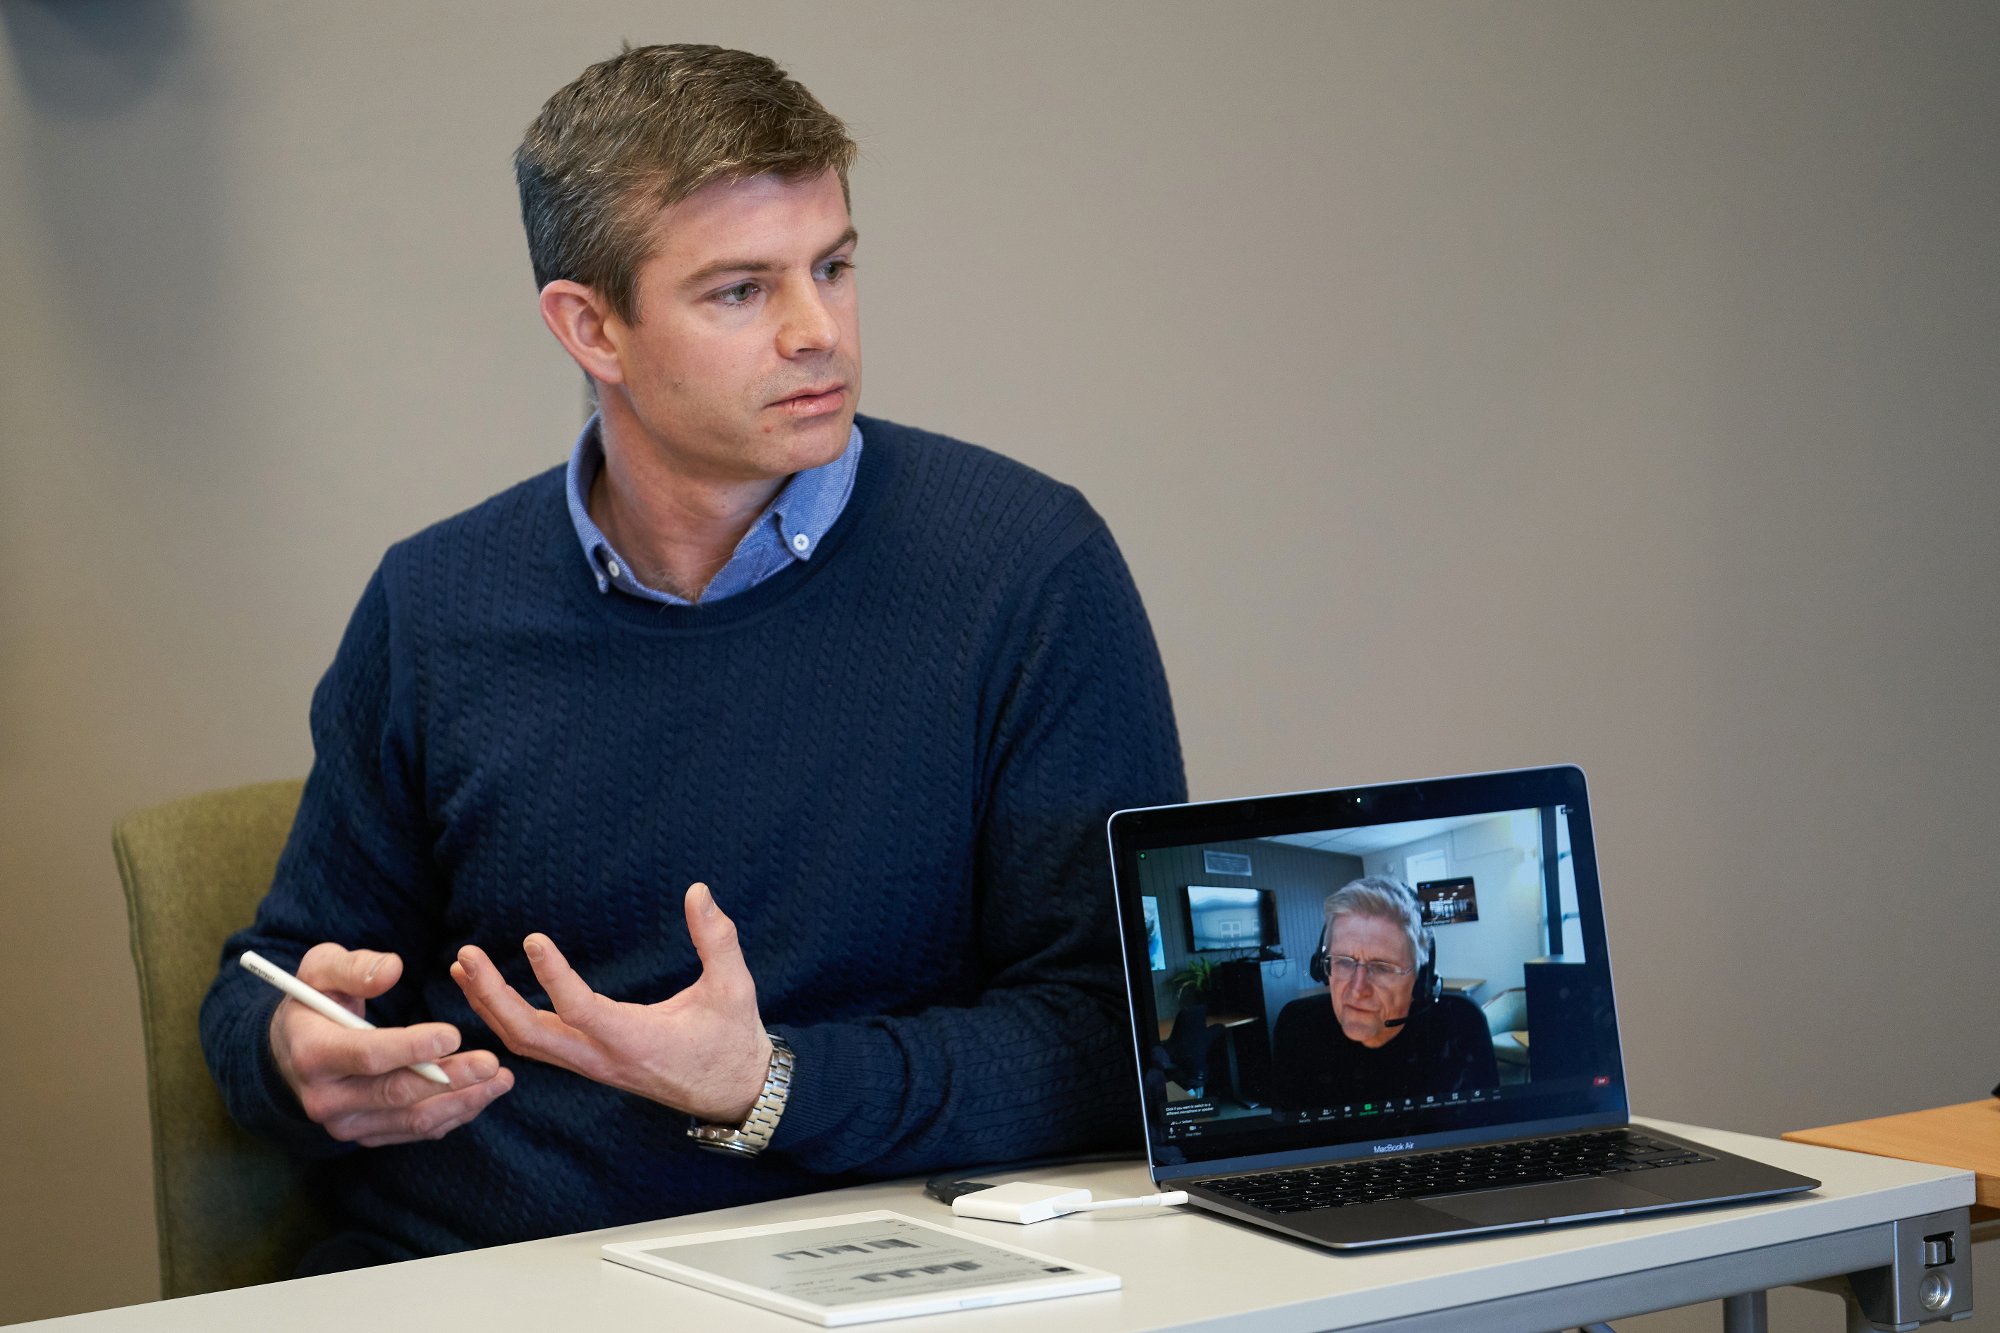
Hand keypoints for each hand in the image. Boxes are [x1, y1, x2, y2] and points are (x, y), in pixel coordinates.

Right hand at [270, 943, 513, 1146]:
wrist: (293, 1049)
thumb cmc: (315, 999)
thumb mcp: (321, 969)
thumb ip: (354, 966)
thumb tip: (392, 969)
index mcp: (313, 1054)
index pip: (367, 1056)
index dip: (411, 1047)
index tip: (454, 1033)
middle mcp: (325, 1098)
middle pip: (396, 1093)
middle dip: (449, 1079)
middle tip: (492, 1064)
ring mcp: (346, 1123)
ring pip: (411, 1119)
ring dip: (461, 1102)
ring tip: (501, 1080)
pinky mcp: (367, 1135)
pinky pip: (414, 1130)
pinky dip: (452, 1115)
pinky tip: (481, 1095)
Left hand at [450, 883, 772, 1123]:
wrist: (734, 1093)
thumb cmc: (734, 1040)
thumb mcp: (734, 988)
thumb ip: (717, 939)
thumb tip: (698, 890)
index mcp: (636, 1040)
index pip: (580, 1010)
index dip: (553, 976)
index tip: (532, 939)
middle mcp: (604, 1058)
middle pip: (530, 1036)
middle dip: (492, 996)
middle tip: (467, 955)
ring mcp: (593, 1065)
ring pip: (526, 1044)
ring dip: (490, 1008)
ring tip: (465, 967)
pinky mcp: (590, 1064)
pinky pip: (536, 1047)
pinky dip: (506, 1021)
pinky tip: (490, 994)